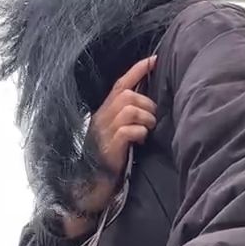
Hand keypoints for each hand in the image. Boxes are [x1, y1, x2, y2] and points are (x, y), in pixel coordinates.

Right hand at [69, 55, 157, 219]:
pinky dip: (140, 132)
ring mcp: (103, 133)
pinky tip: (141, 140)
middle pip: (126, 94)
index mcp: (104, 113)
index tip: (156, 58)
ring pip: (128, 109)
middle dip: (146, 102)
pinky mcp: (109, 148)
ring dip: (145, 118)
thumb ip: (127, 119)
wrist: (89, 188)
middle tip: (153, 118)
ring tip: (148, 130)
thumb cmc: (107, 160)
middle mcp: (101, 118)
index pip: (120, 84)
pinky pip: (127, 130)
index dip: (138, 70)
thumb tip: (150, 108)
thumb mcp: (116, 134)